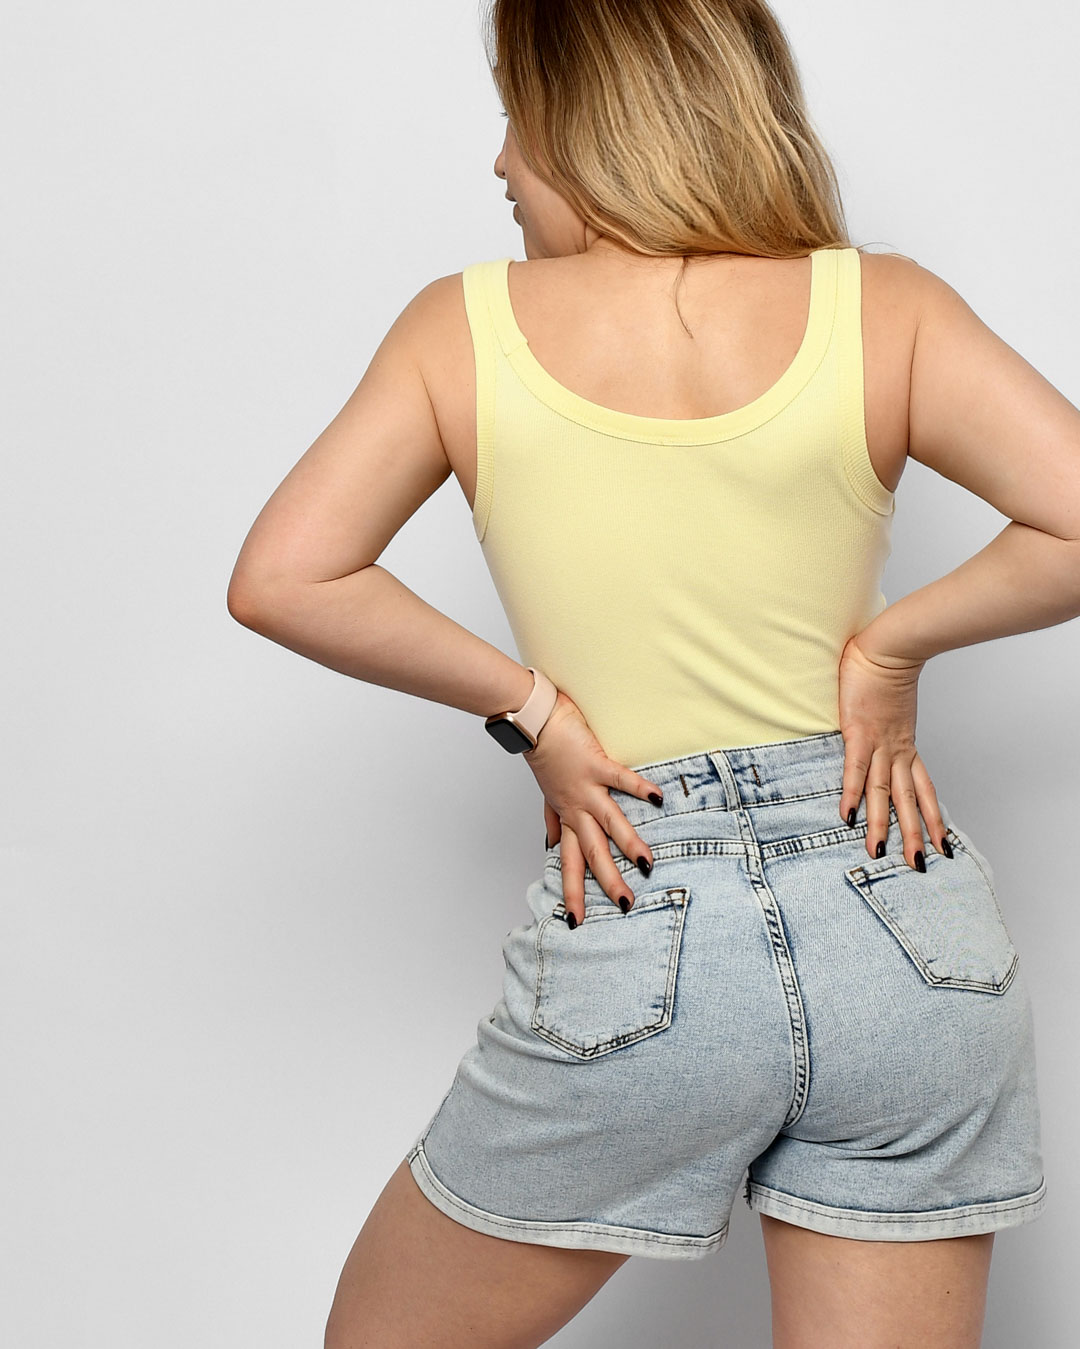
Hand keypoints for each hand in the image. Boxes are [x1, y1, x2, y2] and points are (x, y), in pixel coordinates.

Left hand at [522, 690, 663, 926]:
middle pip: (591, 852)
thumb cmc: (544, 754)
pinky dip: (638, 787)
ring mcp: (586, 788)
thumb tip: (547, 843)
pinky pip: (620, 779)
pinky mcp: (595, 764)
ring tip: (646, 865)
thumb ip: (551, 820)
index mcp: (566, 817)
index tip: (575, 920)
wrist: (531, 722)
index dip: (572, 891)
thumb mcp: (546, 795)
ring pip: (608, 823)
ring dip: (627, 844)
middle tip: (624, 906)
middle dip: (607, 880)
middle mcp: (575, 808)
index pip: (569, 862)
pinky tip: (658, 798)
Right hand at [837, 632, 950, 868]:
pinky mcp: (857, 732)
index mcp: (905, 744)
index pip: (923, 788)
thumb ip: (887, 717)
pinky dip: (851, 793)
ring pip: (883, 792)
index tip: (941, 842)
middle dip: (912, 834)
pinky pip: (854, 768)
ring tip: (882, 853)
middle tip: (918, 865)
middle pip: (907, 800)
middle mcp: (896, 749)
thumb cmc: (886, 666)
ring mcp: (877, 742)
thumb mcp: (892, 702)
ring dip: (883, 825)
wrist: (889, 646)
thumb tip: (880, 718)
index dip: (932, 817)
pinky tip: (847, 815)